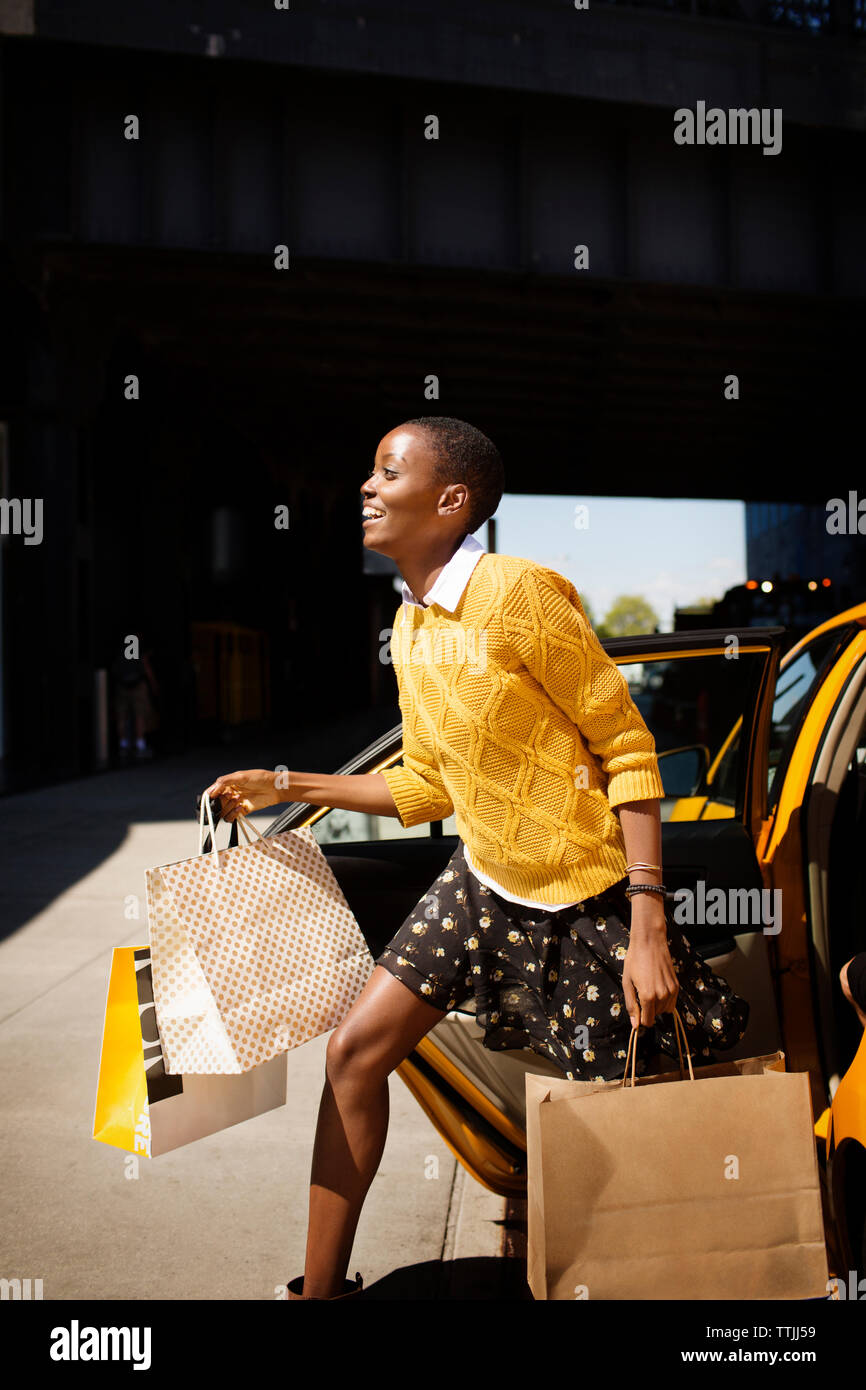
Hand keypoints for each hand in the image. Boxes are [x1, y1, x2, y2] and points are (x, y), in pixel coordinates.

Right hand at [203, 769, 286, 819]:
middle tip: (230, 796)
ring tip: (237, 800)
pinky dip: (233, 815)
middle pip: (217, 802)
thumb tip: (212, 790)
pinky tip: (240, 807)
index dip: (210, 796)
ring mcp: (236, 803)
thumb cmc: (261, 778)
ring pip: (223, 811)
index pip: (214, 791)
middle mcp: (231, 793)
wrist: (275, 788)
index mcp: (229, 783)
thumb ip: (225, 781)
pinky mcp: (243, 811)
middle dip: (221, 801)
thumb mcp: (241, 776)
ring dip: (228, 807)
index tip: (210, 798)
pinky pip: (232, 817)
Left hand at [621, 900, 678, 1029]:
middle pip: (655, 1015)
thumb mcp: (627, 983)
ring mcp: (671, 991)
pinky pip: (672, 1002)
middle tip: (640, 992)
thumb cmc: (634, 960)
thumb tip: (635, 1025)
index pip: (647, 1022)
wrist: (650, 942)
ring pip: (664, 1010)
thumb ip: (631, 1005)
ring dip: (656, 1005)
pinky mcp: (676, 986)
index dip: (640, 1018)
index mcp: (648, 996)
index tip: (637, 1009)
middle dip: (647, 1009)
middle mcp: (662, 996)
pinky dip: (664, 1000)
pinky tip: (657, 987)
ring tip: (649, 988)